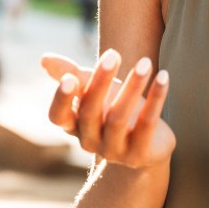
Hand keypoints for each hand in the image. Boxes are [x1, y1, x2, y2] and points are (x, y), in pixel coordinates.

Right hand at [41, 50, 175, 169]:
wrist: (146, 145)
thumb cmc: (114, 109)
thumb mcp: (94, 90)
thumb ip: (72, 75)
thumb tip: (44, 59)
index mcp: (74, 125)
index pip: (58, 116)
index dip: (62, 99)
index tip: (70, 77)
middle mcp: (90, 141)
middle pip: (90, 112)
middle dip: (100, 81)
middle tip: (113, 54)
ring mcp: (115, 150)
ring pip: (119, 118)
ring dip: (132, 87)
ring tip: (145, 62)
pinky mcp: (140, 153)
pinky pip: (147, 123)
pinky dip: (156, 99)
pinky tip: (163, 77)